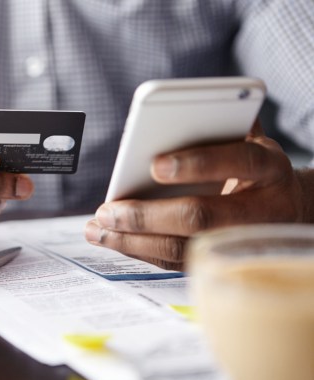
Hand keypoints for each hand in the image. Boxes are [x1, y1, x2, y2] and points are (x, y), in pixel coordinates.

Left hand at [85, 122, 304, 270]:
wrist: (288, 210)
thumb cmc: (254, 169)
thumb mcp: (248, 140)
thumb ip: (218, 125)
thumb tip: (170, 113)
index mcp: (268, 168)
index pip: (238, 160)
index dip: (197, 163)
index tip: (155, 164)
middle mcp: (261, 209)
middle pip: (201, 216)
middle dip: (147, 215)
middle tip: (107, 212)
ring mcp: (239, 242)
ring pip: (183, 248)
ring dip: (132, 241)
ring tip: (96, 230)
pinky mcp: (219, 260)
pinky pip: (175, 261)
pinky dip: (140, 251)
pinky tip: (113, 239)